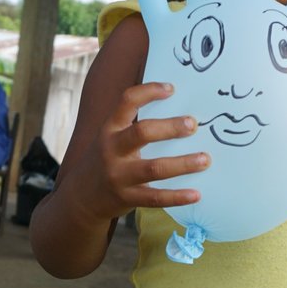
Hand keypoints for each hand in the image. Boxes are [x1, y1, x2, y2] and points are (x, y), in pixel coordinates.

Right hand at [65, 81, 207, 225]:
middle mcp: (112, 150)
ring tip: (205, 159)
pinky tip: (196, 194)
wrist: (81, 197)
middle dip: (170, 128)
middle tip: (193, 124)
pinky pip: (155, 198)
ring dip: (182, 163)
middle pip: (141, 133)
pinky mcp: (127, 198)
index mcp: (110, 129)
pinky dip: (177, 197)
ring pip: (153, 168)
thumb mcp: (111, 137)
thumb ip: (135, 125)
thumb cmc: (106, 159)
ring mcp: (119, 176)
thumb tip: (176, 107)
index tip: (171, 89)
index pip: (127, 102)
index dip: (149, 92)